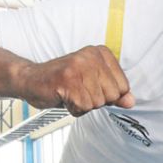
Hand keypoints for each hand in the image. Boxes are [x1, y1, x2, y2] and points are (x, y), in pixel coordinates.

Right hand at [18, 45, 134, 115]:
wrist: (31, 80)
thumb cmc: (63, 82)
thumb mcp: (93, 84)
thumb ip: (114, 91)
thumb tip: (131, 101)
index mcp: (101, 53)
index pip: (123, 86)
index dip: (108, 95)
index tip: (90, 87)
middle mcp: (91, 56)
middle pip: (112, 95)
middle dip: (95, 101)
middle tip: (78, 91)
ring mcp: (79, 67)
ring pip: (97, 102)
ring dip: (83, 105)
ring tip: (70, 93)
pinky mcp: (68, 79)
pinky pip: (83, 107)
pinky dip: (73, 109)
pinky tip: (64, 97)